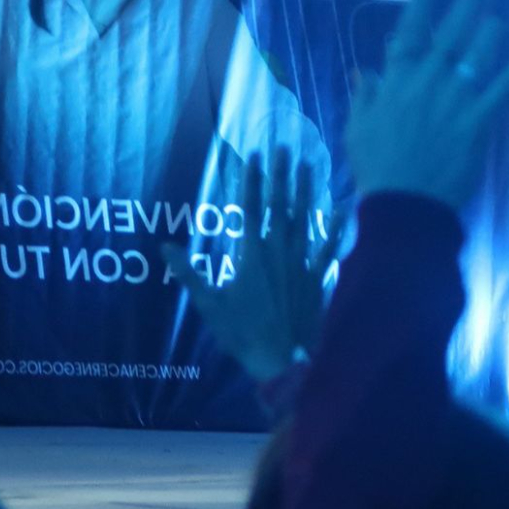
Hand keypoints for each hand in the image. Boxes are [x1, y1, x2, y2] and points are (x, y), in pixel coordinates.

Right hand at [165, 150, 339, 382]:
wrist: (284, 361)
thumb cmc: (243, 334)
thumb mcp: (210, 305)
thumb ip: (189, 273)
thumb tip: (164, 247)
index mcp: (251, 254)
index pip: (249, 208)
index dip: (250, 180)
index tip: (253, 155)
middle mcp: (278, 251)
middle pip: (279, 205)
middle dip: (280, 174)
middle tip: (284, 146)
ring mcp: (301, 263)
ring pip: (305, 219)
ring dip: (306, 190)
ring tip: (308, 163)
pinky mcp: (317, 278)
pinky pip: (329, 248)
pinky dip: (337, 228)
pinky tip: (344, 210)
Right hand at [343, 0, 508, 207]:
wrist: (404, 203)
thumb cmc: (376, 166)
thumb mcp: (357, 128)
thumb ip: (364, 97)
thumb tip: (364, 72)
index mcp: (395, 82)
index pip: (409, 32)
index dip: (421, 2)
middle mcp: (427, 82)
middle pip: (449, 35)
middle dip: (465, 7)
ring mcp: (454, 101)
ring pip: (477, 57)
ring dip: (490, 34)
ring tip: (499, 20)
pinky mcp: (477, 122)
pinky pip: (500, 92)